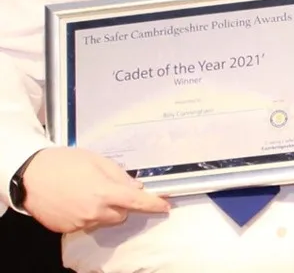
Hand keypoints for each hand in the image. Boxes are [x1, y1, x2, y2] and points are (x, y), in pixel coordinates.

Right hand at [22, 147, 170, 233]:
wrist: (30, 175)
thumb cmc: (65, 162)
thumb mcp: (97, 161)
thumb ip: (119, 175)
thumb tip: (136, 186)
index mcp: (105, 192)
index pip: (137, 202)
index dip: (153, 204)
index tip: (165, 206)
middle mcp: (94, 211)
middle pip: (122, 214)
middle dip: (122, 203)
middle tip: (109, 187)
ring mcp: (80, 222)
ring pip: (104, 220)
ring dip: (104, 209)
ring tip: (87, 191)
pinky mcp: (67, 228)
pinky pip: (86, 223)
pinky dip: (86, 214)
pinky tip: (75, 199)